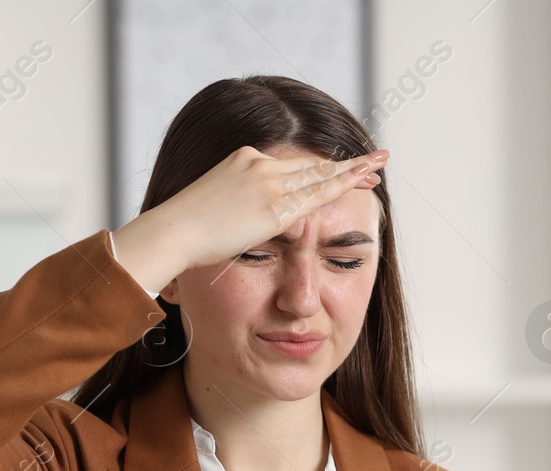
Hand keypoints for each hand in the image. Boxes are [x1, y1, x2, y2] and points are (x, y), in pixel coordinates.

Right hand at [110, 145, 387, 292]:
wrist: (172, 231)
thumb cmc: (182, 229)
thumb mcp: (211, 207)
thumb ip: (232, 207)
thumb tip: (240, 220)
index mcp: (242, 161)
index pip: (291, 163)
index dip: (318, 167)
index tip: (339, 168)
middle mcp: (258, 164)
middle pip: (311, 164)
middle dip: (345, 164)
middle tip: (375, 159)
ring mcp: (267, 183)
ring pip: (320, 174)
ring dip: (352, 171)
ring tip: (378, 167)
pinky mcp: (273, 206)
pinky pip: (316, 195)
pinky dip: (342, 186)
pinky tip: (362, 183)